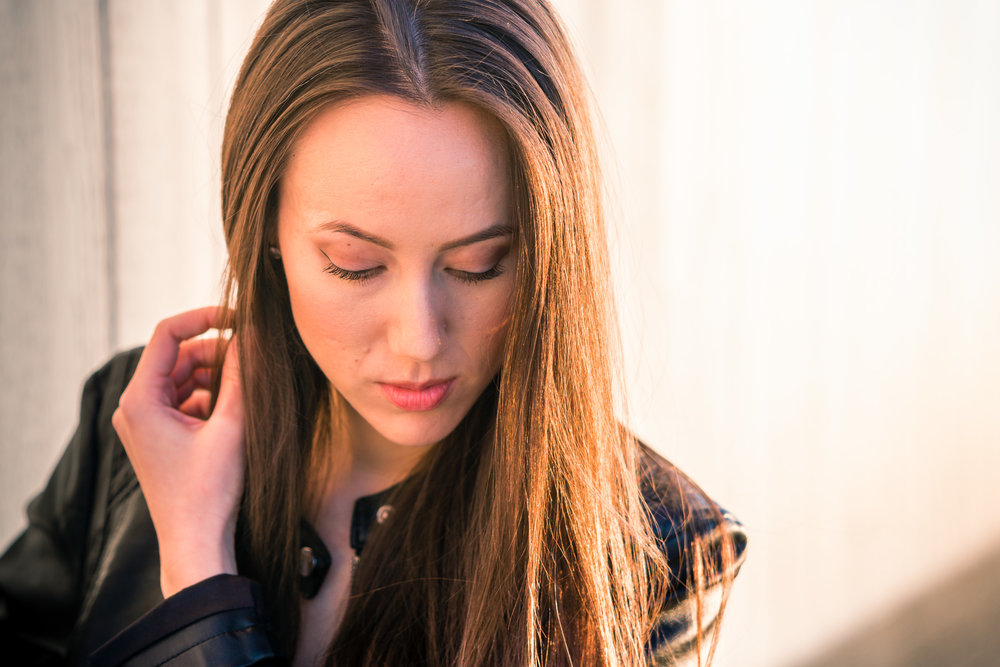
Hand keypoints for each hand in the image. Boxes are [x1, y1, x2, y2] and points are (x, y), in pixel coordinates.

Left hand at [112, 307, 244, 596]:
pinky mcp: (159, 438)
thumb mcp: (232, 426)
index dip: (205, 318)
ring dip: (216, 377)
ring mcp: (145, 424)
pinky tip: (235, 414)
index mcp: (140, 399)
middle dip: (216, 353)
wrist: (196, 543)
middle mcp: (134, 408)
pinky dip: (210, 399)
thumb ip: (240, 375)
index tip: (240, 318)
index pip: (168, 334)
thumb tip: (250, 336)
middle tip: (254, 359)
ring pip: (184, 379)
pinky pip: (185, 401)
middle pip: (178, 357)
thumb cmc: (209, 491)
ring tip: (248, 390)